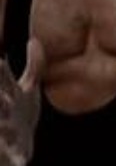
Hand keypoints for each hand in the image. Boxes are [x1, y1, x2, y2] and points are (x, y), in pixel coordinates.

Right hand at [0, 39, 44, 165]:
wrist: (17, 149)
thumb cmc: (20, 113)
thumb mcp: (27, 88)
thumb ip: (34, 65)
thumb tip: (34, 40)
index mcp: (7, 94)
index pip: (2, 78)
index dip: (1, 71)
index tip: (2, 60)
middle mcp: (3, 111)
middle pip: (1, 103)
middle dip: (1, 101)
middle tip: (4, 99)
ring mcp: (4, 133)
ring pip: (2, 131)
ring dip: (5, 129)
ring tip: (8, 127)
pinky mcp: (9, 153)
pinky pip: (11, 156)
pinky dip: (14, 157)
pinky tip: (21, 162)